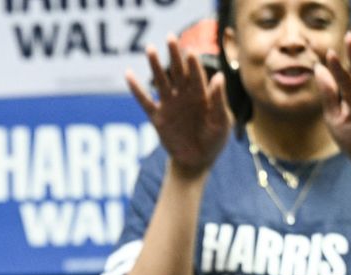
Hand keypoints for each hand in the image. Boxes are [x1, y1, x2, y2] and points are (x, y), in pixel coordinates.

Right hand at [126, 35, 229, 176]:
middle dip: (174, 55)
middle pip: (178, 71)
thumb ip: (218, 100)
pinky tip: (128, 75)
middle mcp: (184, 96)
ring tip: (150, 48)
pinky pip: (145, 101)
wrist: (197, 161)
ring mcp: (170, 105)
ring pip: (161, 81)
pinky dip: (137, 89)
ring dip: (156, 66)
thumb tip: (219, 77)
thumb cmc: (214, 141)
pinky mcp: (157, 117)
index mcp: (202, 95)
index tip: (190, 53)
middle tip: (170, 37)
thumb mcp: (221, 122)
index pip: (197, 75)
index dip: (193, 64)